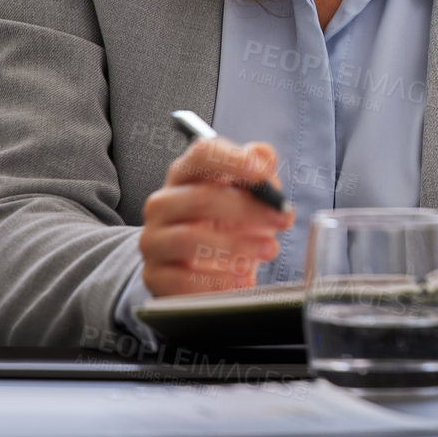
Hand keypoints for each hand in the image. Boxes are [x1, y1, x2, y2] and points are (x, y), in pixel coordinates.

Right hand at [139, 138, 293, 296]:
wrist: (201, 265)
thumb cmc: (229, 220)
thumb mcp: (250, 194)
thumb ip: (260, 171)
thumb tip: (262, 157)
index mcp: (187, 174)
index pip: (202, 154)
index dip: (231, 161)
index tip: (261, 173)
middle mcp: (163, 204)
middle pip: (201, 197)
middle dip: (248, 209)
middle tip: (283, 220)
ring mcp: (154, 240)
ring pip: (189, 239)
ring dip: (236, 247)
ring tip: (268, 250)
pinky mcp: (155, 275)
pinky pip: (182, 280)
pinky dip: (217, 282)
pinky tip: (243, 280)